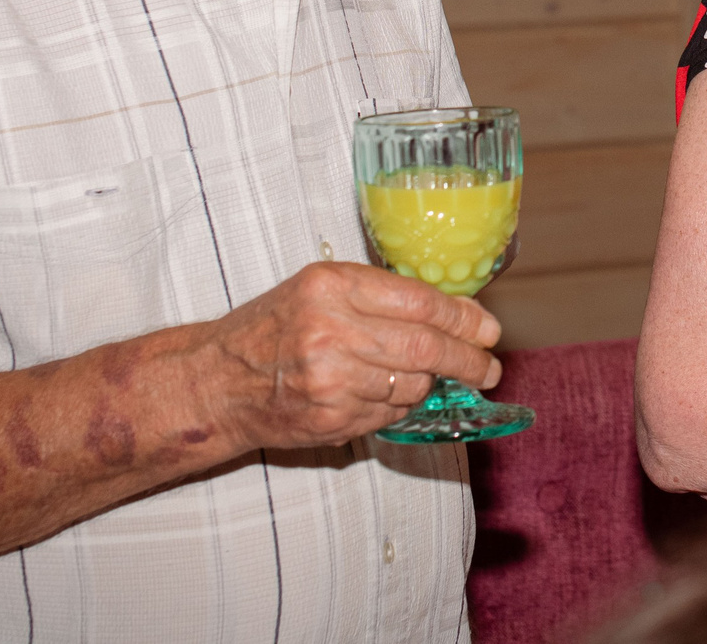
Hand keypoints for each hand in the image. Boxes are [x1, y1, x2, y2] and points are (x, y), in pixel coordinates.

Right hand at [202, 261, 502, 450]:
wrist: (216, 381)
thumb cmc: (273, 327)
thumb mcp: (320, 288)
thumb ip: (382, 295)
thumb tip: (458, 312)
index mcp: (332, 287)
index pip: (421, 302)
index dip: (464, 318)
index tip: (488, 329)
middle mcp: (331, 331)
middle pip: (425, 347)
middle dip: (467, 360)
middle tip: (489, 367)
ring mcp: (330, 381)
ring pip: (412, 385)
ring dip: (433, 384)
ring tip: (436, 378)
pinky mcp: (329, 419)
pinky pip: (389, 414)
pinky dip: (402, 406)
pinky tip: (395, 395)